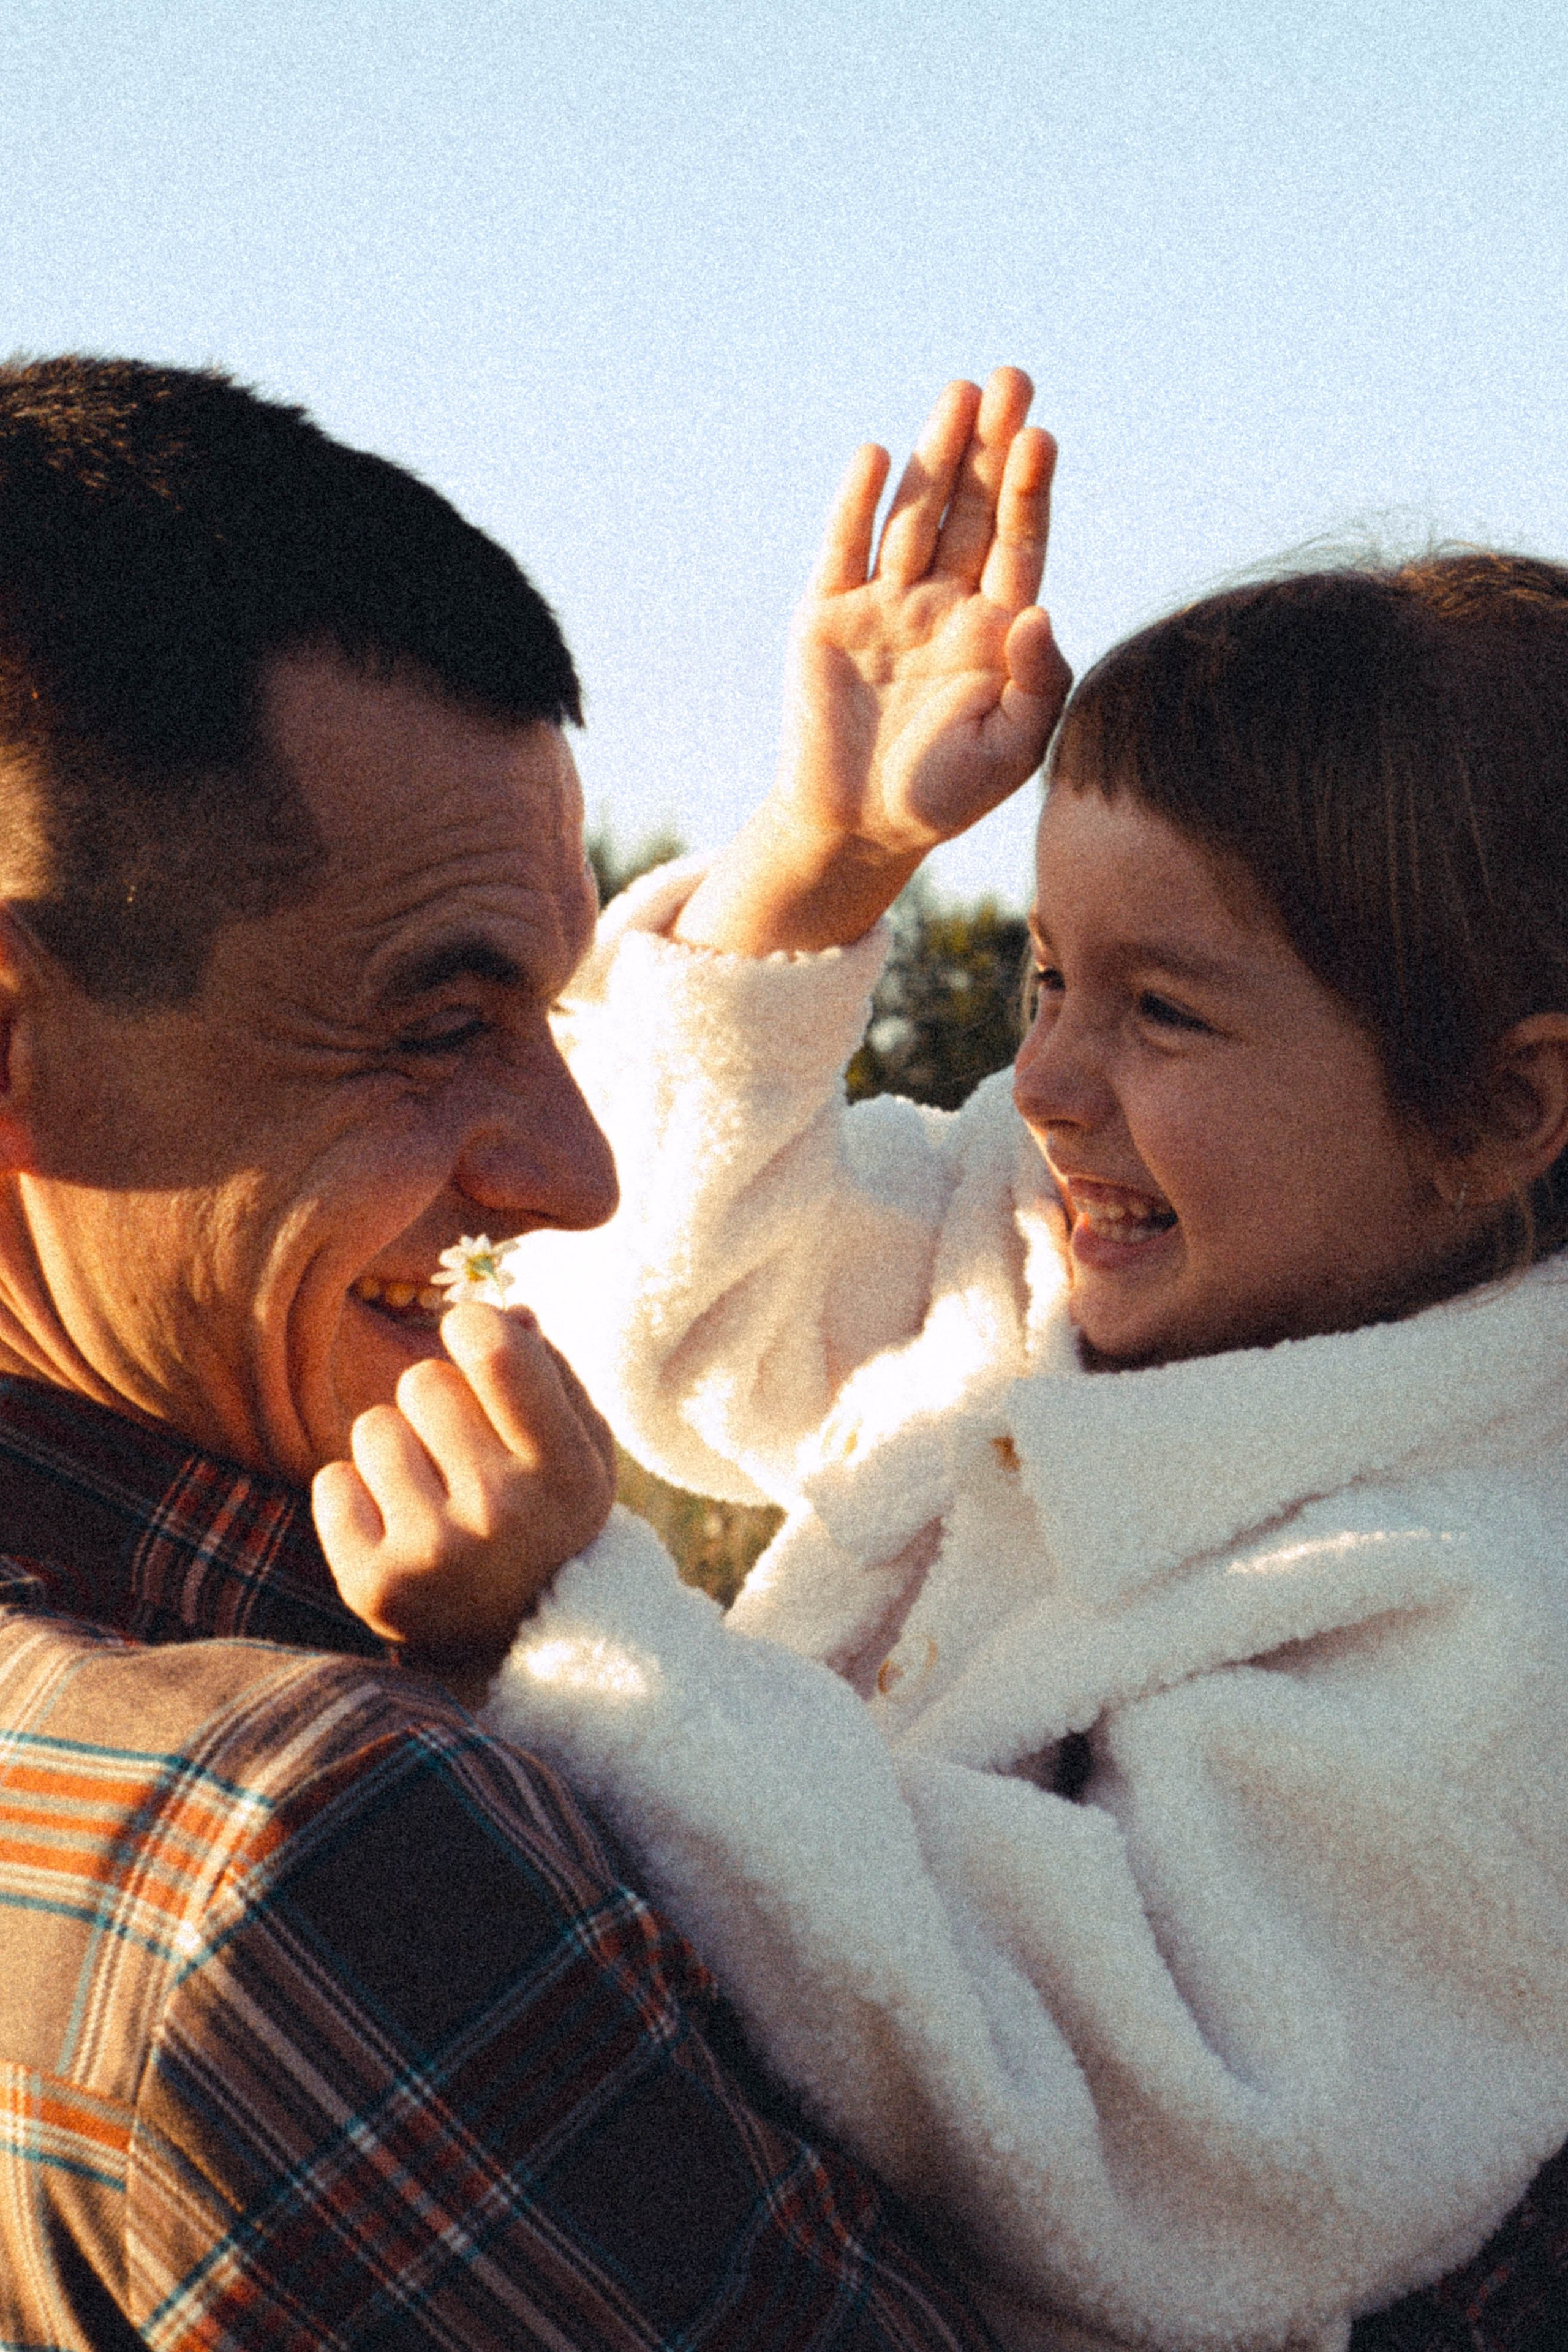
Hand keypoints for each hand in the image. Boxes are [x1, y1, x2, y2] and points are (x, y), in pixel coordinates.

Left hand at [313, 1303, 616, 1706]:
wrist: (518, 1640)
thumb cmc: (546, 1515)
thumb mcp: (578, 1447)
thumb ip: (549, 1370)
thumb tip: (503, 1309)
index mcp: (564, 1470)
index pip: (495, 1349)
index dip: (473, 1327)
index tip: (473, 1341)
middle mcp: (502, 1514)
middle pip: (421, 1381)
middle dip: (435, 1401)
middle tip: (459, 1448)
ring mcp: (433, 1554)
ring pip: (373, 1428)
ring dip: (395, 1447)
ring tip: (431, 1491)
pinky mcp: (372, 1585)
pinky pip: (331, 1481)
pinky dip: (356, 1495)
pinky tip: (396, 1525)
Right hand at [674, 368, 1071, 955]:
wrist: (856, 828)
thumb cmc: (943, 795)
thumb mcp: (1011, 752)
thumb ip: (1038, 685)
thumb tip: (1036, 613)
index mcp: (993, 629)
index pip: (1018, 543)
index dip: (1028, 490)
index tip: (1040, 437)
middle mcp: (942, 603)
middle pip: (970, 509)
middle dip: (989, 445)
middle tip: (1012, 377)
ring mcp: (883, 603)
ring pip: (913, 515)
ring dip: (935, 455)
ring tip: (958, 393)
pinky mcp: (826, 615)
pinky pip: (844, 548)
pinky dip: (857, 504)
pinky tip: (878, 457)